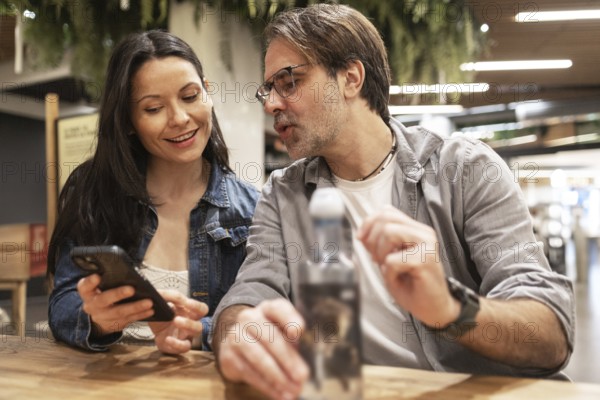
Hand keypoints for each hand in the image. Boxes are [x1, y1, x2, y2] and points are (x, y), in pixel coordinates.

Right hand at [77, 273, 154, 335]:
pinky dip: (140, 314)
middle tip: (131, 289)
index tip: (97, 276)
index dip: (90, 282)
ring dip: (135, 307)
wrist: (99, 316)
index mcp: (87, 292)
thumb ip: (110, 277)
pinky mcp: (113, 324)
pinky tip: (150, 310)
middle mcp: (92, 305)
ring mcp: (102, 316)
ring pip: (118, 312)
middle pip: (104, 300)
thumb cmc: (104, 293)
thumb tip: (129, 270)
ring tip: (149, 302)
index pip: (84, 286)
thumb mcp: (101, 285)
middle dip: (118, 294)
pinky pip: (128, 320)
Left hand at [148, 290, 207, 354]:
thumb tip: (163, 294)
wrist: (154, 330)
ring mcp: (187, 336)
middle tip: (176, 317)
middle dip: (190, 321)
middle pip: (201, 324)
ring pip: (196, 333)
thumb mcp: (162, 303)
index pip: (201, 309)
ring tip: (175, 321)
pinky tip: (168, 339)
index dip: (196, 306)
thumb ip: (164, 296)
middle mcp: (192, 324)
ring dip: (187, 326)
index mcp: (190, 313)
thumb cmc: (163, 316)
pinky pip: (184, 347)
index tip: (185, 302)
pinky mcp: (179, 346)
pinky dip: (177, 344)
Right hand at [216, 299, 308, 399]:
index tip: (298, 332)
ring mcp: (235, 336)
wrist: (238, 340)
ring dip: (278, 377)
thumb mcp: (283, 333)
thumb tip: (301, 373)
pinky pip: (249, 373)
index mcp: (267, 309)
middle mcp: (249, 318)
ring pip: (259, 358)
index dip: (289, 319)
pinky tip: (279, 394)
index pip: (278, 309)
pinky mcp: (228, 356)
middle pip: (270, 338)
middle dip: (288, 360)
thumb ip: (293, 346)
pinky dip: (266, 386)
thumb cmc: (269, 335)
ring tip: (293, 391)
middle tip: (302, 377)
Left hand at [357, 205, 459, 326]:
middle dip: (373, 240)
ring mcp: (427, 244)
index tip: (361, 239)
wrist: (433, 308)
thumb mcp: (389, 258)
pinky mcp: (425, 259)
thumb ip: (379, 242)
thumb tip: (363, 232)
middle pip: (386, 219)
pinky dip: (388, 272)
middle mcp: (423, 232)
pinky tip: (397, 278)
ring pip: (389, 233)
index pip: (387, 211)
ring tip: (389, 268)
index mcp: (415, 229)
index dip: (368, 223)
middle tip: (378, 259)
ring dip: (381, 254)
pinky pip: (392, 260)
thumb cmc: (412, 284)